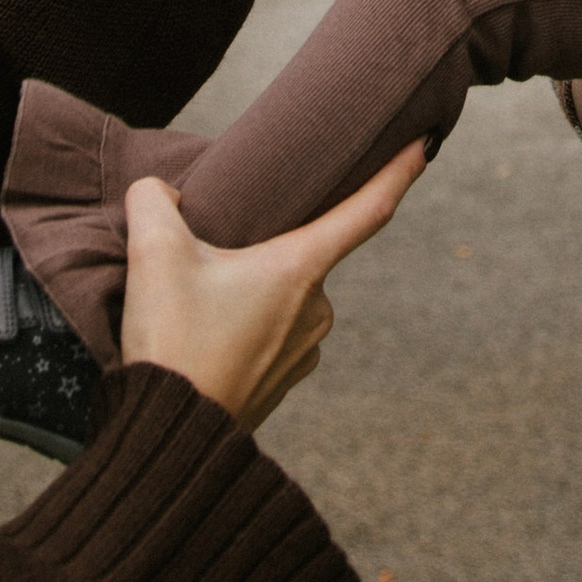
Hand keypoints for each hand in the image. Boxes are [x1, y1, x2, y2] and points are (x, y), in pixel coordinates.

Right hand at [118, 140, 428, 427]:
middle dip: (268, 242)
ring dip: (252, 287)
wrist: (170, 437)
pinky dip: (246, 323)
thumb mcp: (153, 254)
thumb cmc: (173, 343)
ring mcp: (304, 349)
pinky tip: (207, 332)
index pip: (368, 210)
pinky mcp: (283, 379)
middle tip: (217, 243)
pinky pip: (272, 332)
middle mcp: (317, 308)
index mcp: (300, 268)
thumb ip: (155, 201)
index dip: (399, 171)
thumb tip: (162, 193)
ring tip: (198, 299)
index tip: (428, 143)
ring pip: (282, 294)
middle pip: (303, 251)